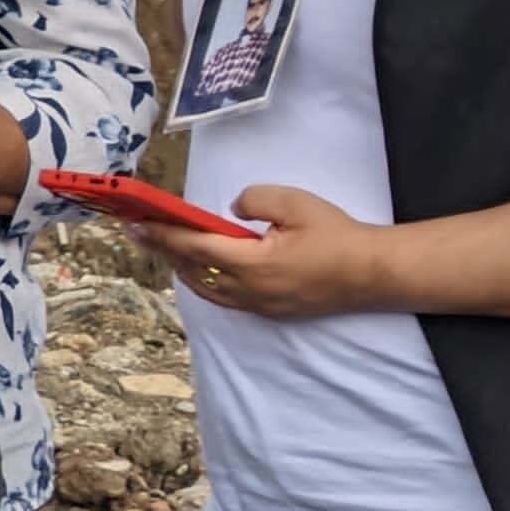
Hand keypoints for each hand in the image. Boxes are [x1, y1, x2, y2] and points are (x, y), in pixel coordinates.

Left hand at [150, 185, 383, 316]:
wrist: (373, 273)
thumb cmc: (337, 236)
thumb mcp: (295, 203)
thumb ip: (254, 199)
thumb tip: (230, 209)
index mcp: (253, 264)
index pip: (194, 247)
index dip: (162, 235)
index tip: (136, 224)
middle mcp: (249, 290)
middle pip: (192, 270)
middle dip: (163, 250)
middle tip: (138, 232)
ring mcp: (259, 305)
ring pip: (205, 289)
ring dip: (180, 267)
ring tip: (162, 248)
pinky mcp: (270, 311)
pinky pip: (223, 299)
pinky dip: (202, 282)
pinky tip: (198, 269)